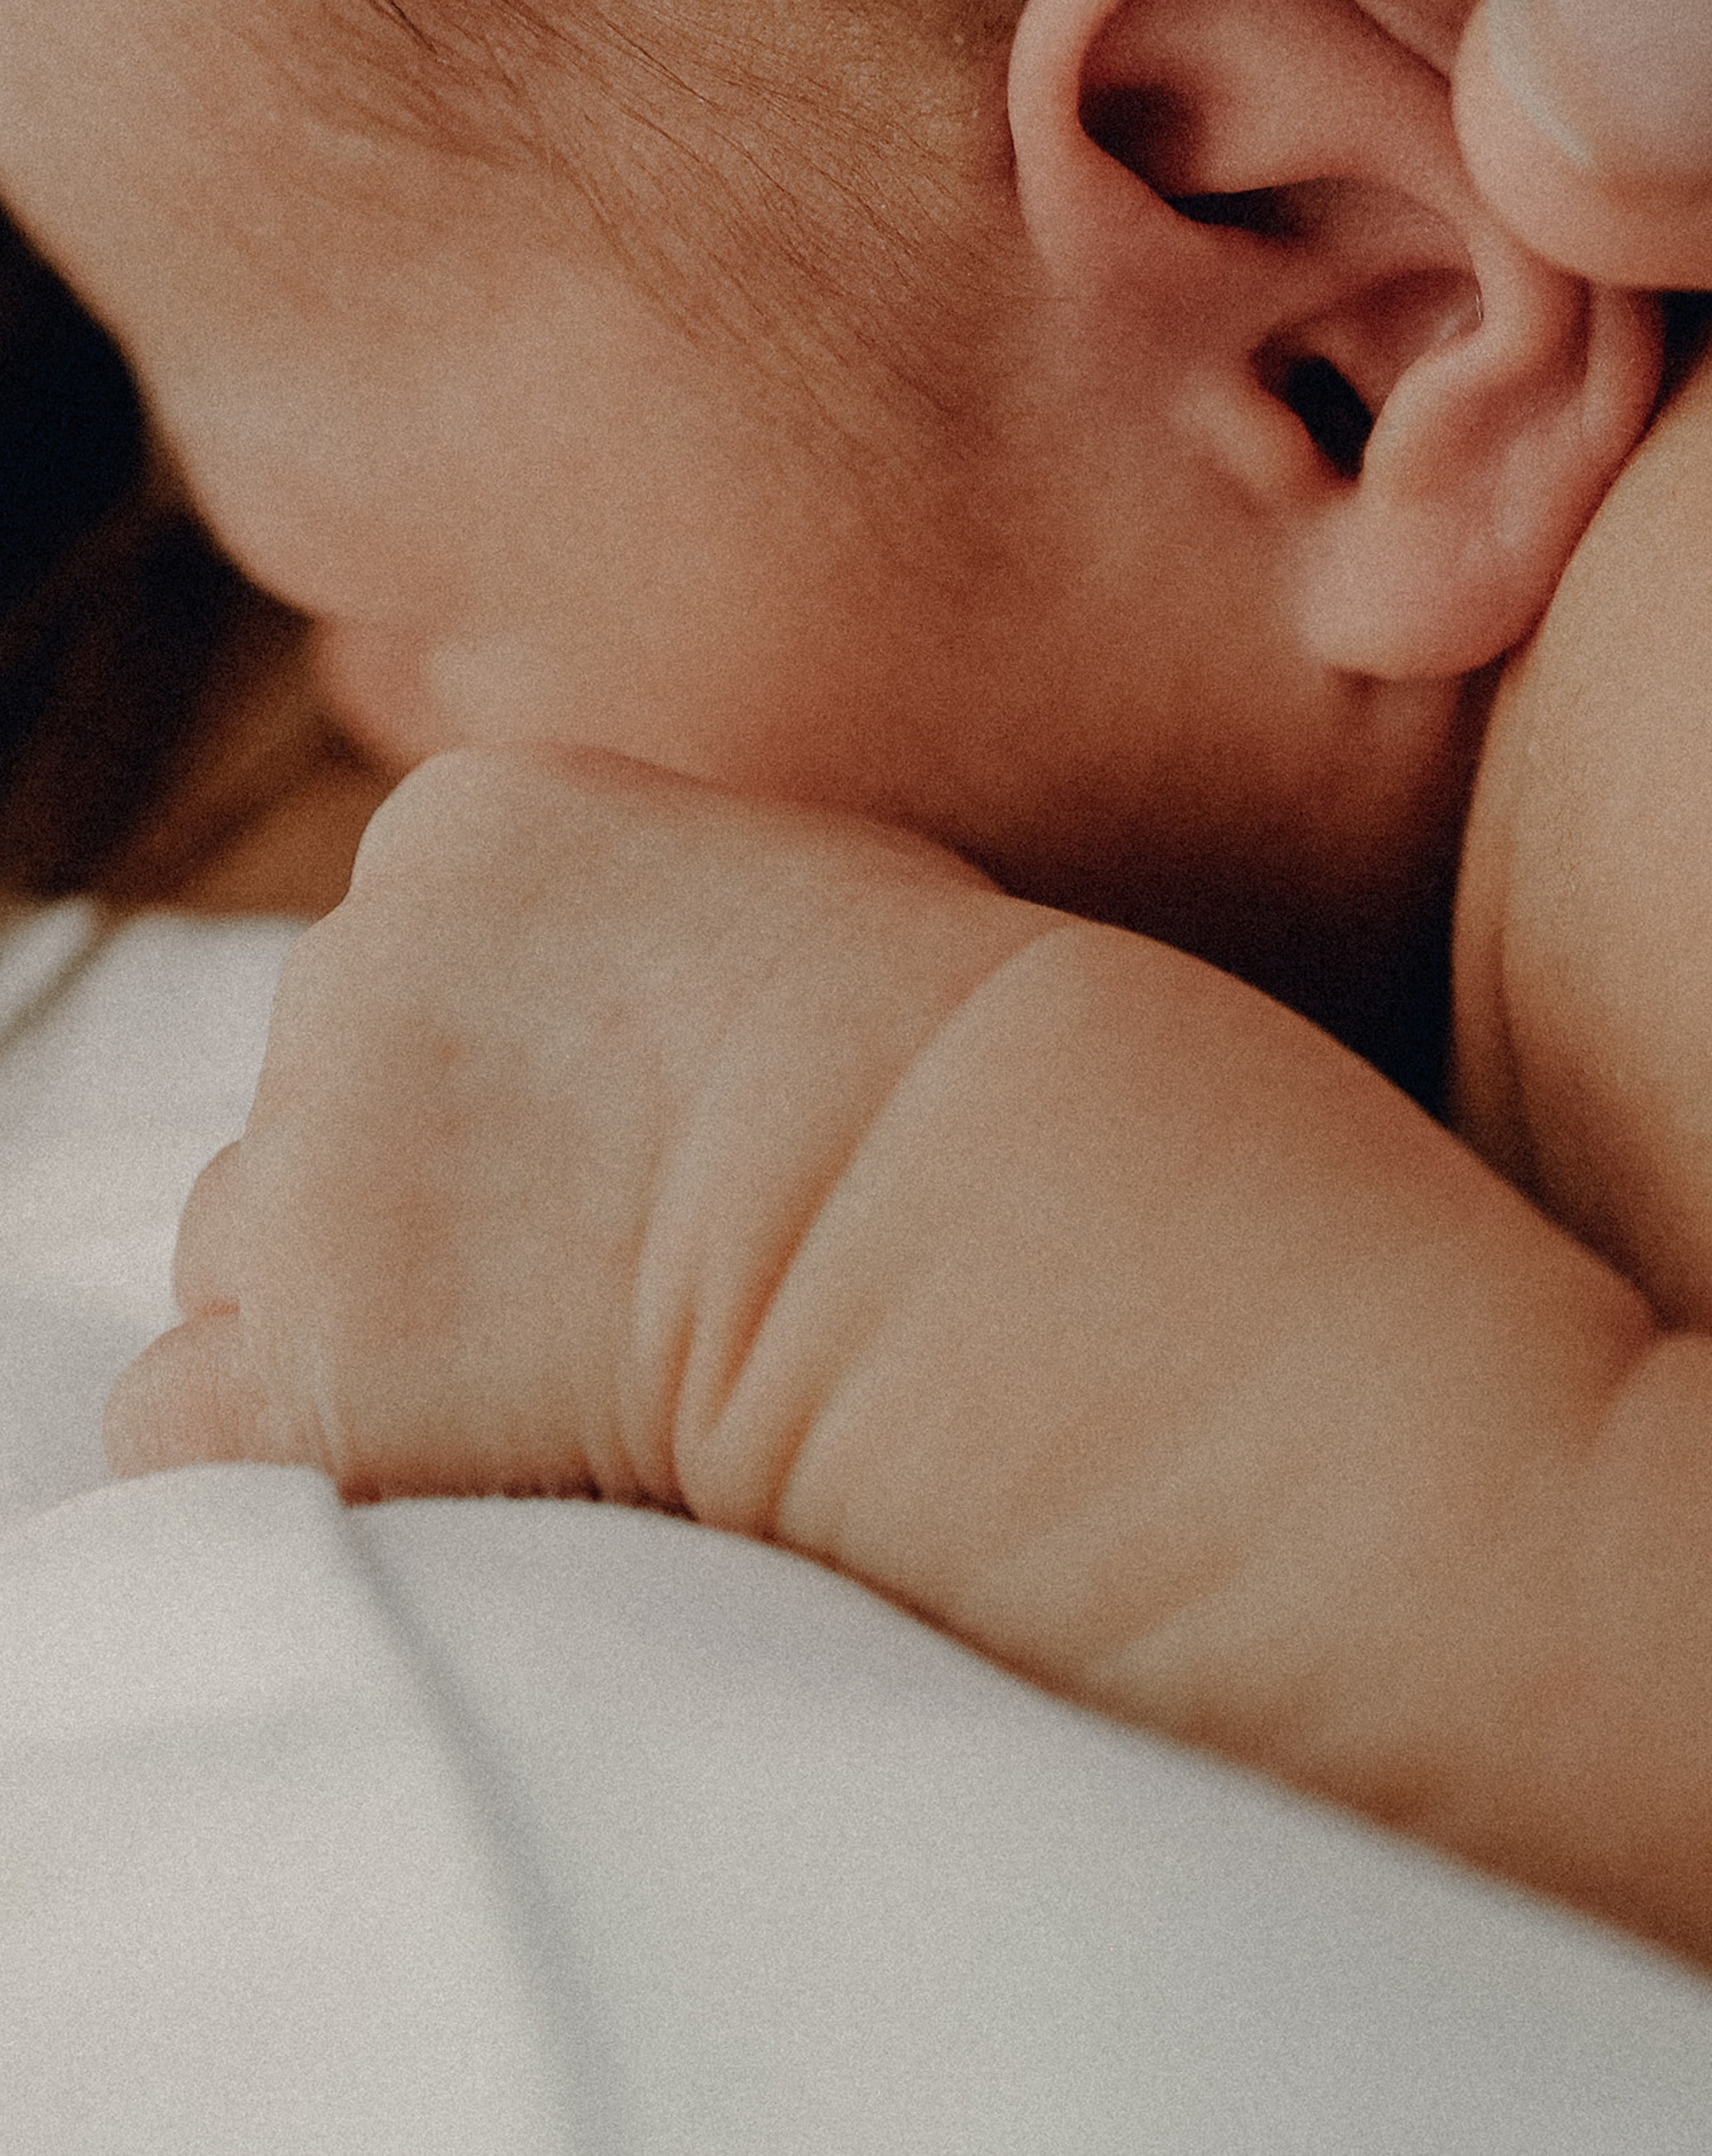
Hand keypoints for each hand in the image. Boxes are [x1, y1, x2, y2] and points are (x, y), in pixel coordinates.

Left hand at [103, 751, 1041, 1498]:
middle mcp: (349, 967)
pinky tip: (435, 1445)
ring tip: (540, 1350)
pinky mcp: (304, 1364)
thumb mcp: (778, 882)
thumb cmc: (944, 1055)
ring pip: (241, 1244)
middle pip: (312, 1090)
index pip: (392, 946)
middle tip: (593, 1247)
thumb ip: (614, 912)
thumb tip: (583, 999)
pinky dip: (278, 1443)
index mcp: (463, 829)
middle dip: (415, 1175)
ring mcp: (314, 1169)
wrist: (969, 1210)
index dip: (493, 1061)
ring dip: (348, 1302)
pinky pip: (180, 1416)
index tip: (615, 1123)